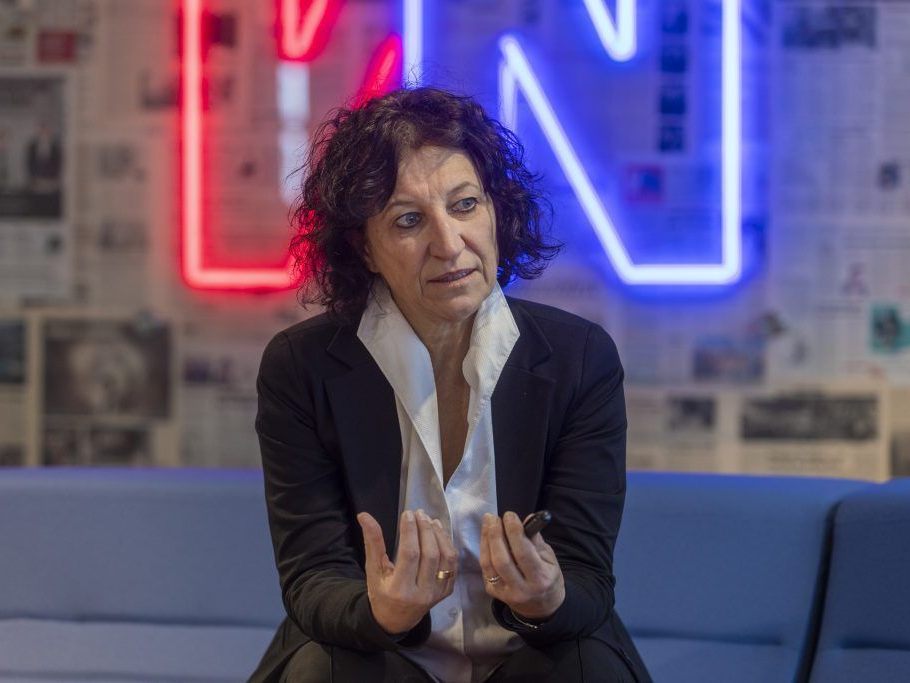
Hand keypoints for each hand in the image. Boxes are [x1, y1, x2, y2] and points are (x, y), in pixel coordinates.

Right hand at [357, 508, 457, 634]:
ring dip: (439, 535)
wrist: (396, 619)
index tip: (408, 514)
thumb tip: (364, 515)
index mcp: (400, 590)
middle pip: (430, 555)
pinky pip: (453, 565)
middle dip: (425, 530)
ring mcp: (437, 593)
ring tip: (430, 520)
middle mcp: (421, 593)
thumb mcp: (372, 570)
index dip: (410, 532)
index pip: (409, 555)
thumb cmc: (381, 592)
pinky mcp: (446, 591)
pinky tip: (439, 532)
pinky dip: (448, 546)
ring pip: (446, 558)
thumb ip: (372, 542)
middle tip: (419, 513)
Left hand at [480, 511, 564, 621]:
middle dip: (496, 535)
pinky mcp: (494, 594)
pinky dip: (484, 551)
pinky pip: (485, 570)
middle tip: (494, 517)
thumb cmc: (548, 577)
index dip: (514, 532)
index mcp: (540, 578)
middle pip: (502, 560)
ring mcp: (506, 593)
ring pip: (489, 564)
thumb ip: (536, 540)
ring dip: (486, 540)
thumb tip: (524, 518)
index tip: (509, 515)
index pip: (523, 553)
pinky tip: (486, 537)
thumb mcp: (550, 559)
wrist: (542, 608)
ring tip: (488, 522)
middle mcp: (521, 589)